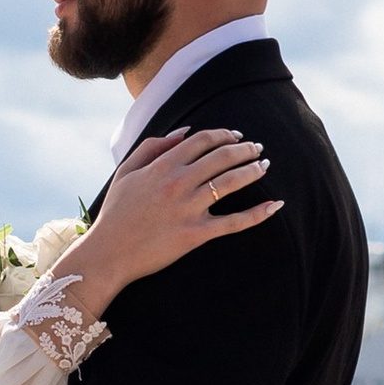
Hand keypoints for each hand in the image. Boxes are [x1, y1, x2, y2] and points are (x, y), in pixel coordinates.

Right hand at [67, 125, 280, 305]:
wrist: (108, 253)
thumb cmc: (116, 212)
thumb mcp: (126, 171)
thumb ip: (153, 146)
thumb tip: (184, 132)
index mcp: (163, 165)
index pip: (202, 140)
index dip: (224, 134)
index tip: (237, 136)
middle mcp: (179, 183)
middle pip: (222, 157)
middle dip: (245, 150)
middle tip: (258, 149)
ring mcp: (189, 209)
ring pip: (232, 182)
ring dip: (253, 171)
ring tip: (265, 166)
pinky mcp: (196, 234)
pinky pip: (234, 222)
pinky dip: (258, 214)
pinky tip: (275, 206)